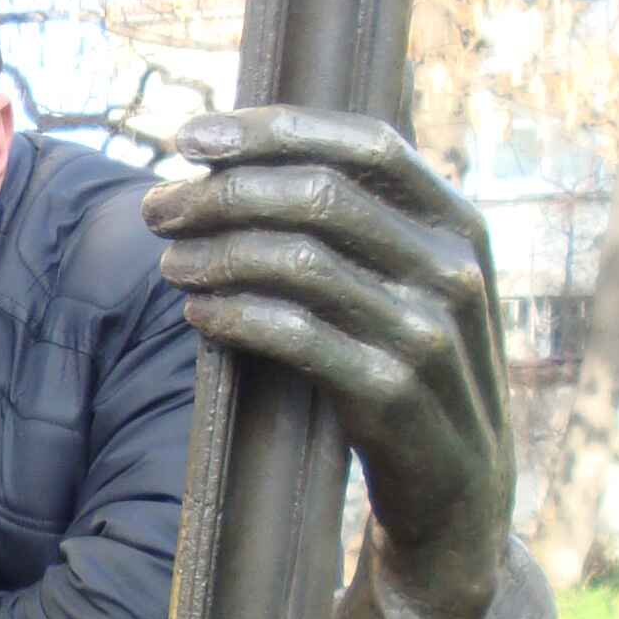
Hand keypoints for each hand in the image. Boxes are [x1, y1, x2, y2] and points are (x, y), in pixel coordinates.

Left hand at [142, 108, 516, 618]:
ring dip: (217, 254)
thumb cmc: (410, 364)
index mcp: (458, 223)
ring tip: (168, 261)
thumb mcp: (412, 282)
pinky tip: (197, 314)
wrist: (461, 489)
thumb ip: (359, 223)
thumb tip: (237, 161)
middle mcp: (453, 269)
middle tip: (157, 207)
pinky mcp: (392, 394)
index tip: (191, 138)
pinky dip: (236, 316)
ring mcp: (428, 332)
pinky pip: (296, 337)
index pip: (364, 142)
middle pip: (320, 196)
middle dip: (224, 193)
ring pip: (301, 262)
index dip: (273, 129)